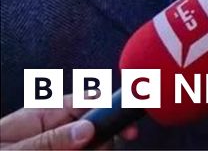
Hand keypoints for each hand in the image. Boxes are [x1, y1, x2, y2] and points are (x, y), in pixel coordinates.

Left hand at [0, 95, 137, 149]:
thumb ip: (48, 141)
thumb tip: (88, 129)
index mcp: (42, 114)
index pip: (88, 100)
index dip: (112, 111)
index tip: (128, 132)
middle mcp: (54, 127)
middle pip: (97, 127)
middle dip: (104, 143)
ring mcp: (57, 143)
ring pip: (92, 145)